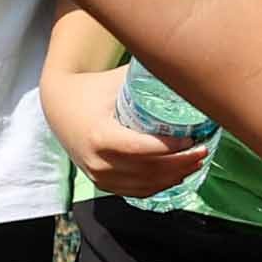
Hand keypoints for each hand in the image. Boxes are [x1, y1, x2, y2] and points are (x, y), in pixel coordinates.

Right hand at [43, 66, 209, 199]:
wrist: (58, 106)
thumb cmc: (89, 89)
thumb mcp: (115, 81)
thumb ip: (146, 79)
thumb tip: (183, 69)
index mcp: (100, 137)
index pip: (142, 149)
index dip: (170, 148)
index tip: (193, 139)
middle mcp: (98, 162)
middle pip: (148, 170)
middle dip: (180, 163)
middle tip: (203, 149)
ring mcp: (99, 177)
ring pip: (145, 185)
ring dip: (175, 176)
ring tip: (197, 161)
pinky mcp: (102, 184)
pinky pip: (136, 191)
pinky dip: (160, 185)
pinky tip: (178, 175)